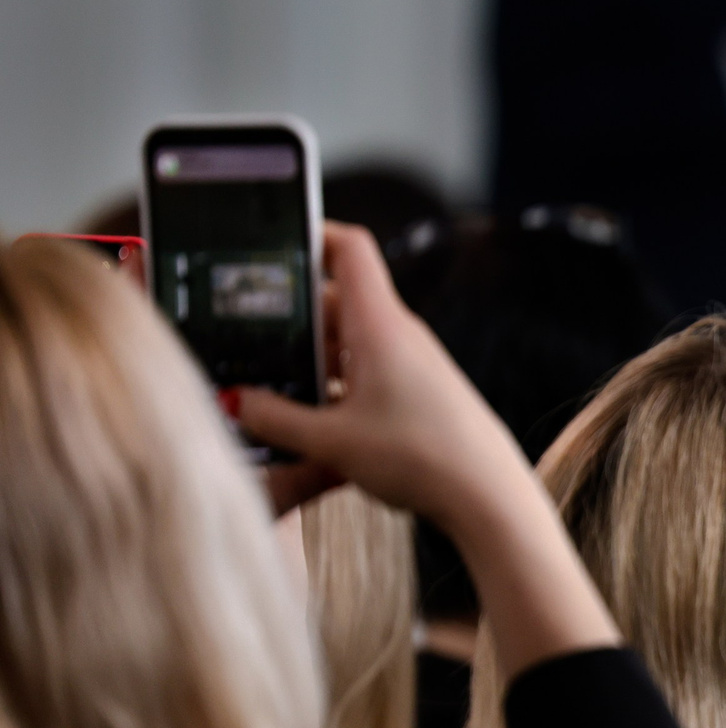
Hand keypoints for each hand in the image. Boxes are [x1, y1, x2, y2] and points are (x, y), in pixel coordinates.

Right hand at [232, 223, 616, 675]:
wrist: (488, 496)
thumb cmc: (421, 459)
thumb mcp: (331, 442)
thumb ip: (274, 419)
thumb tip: (234, 401)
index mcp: (379, 324)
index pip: (349, 248)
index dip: (310, 231)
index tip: (267, 238)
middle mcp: (398, 334)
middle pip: (334, 300)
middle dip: (286, 312)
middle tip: (238, 330)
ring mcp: (410, 363)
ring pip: (346, 340)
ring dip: (307, 354)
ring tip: (261, 378)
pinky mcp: (418, 393)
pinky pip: (364, 372)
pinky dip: (331, 382)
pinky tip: (303, 414)